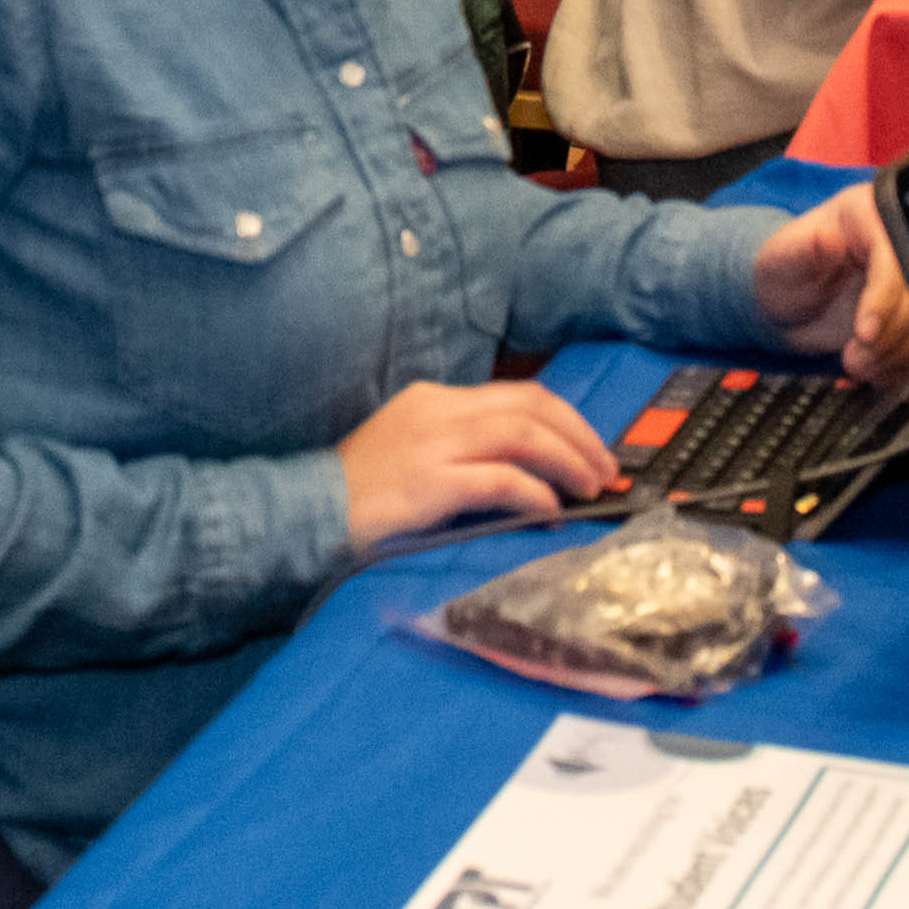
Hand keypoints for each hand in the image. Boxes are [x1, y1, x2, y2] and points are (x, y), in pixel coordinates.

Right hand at [336, 378, 627, 550]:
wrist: (302, 513)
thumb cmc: (357, 494)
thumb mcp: (410, 452)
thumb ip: (459, 448)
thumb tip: (524, 468)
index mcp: (434, 398)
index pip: (517, 396)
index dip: (565, 420)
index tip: (592, 449)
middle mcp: (437, 411)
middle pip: (531, 407)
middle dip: (579, 437)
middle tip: (605, 469)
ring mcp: (432, 444)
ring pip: (524, 435)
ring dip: (568, 461)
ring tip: (590, 489)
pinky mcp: (429, 483)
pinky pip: (500, 479)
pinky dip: (535, 492)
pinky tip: (550, 511)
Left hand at [745, 188, 908, 385]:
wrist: (786, 302)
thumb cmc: (782, 270)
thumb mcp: (781, 258)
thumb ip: (803, 249)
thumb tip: (827, 239)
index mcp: (869, 216)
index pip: (893, 256)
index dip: (883, 297)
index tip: (864, 332)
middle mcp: (896, 245)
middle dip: (888, 334)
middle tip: (855, 357)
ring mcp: (907, 281)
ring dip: (894, 352)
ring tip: (857, 364)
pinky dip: (898, 363)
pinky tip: (872, 368)